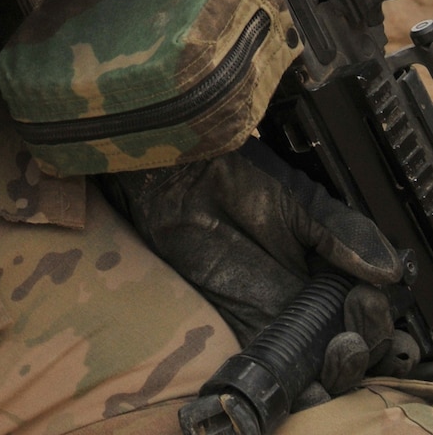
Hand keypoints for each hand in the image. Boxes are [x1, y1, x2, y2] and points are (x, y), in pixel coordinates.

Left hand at [107, 141, 404, 395]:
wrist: (178, 180)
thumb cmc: (234, 177)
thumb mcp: (295, 202)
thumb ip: (339, 235)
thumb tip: (387, 272)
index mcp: (327, 263)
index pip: (366, 305)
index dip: (374, 314)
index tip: (366, 301)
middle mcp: (308, 294)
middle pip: (350, 340)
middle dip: (363, 346)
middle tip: (351, 334)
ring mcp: (278, 313)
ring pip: (320, 361)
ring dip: (339, 370)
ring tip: (338, 352)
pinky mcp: (244, 327)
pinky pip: (276, 367)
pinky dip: (298, 387)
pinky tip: (310, 389)